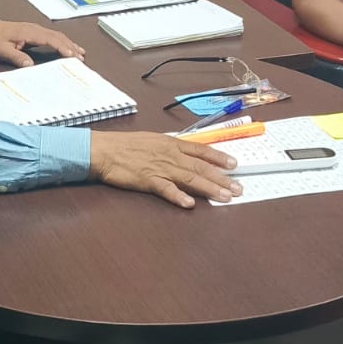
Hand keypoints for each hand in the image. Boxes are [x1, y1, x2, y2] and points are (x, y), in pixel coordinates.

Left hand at [0, 20, 84, 67]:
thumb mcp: (2, 51)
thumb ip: (16, 57)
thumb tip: (29, 65)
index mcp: (29, 32)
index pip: (50, 39)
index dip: (62, 47)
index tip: (71, 55)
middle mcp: (35, 29)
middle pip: (57, 37)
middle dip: (70, 47)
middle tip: (81, 58)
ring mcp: (37, 29)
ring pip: (57, 35)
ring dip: (69, 44)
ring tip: (81, 54)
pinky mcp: (36, 32)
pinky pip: (53, 36)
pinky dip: (64, 42)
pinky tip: (70, 48)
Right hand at [89, 131, 241, 208]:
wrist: (104, 150)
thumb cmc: (126, 145)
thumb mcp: (152, 140)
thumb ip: (170, 146)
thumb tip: (185, 152)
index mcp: (171, 143)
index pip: (201, 150)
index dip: (219, 157)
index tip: (234, 164)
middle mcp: (170, 155)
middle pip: (201, 167)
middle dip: (222, 178)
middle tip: (238, 188)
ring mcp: (160, 168)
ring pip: (190, 178)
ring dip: (209, 188)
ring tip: (225, 196)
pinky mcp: (148, 180)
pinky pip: (166, 189)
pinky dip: (178, 196)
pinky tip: (190, 203)